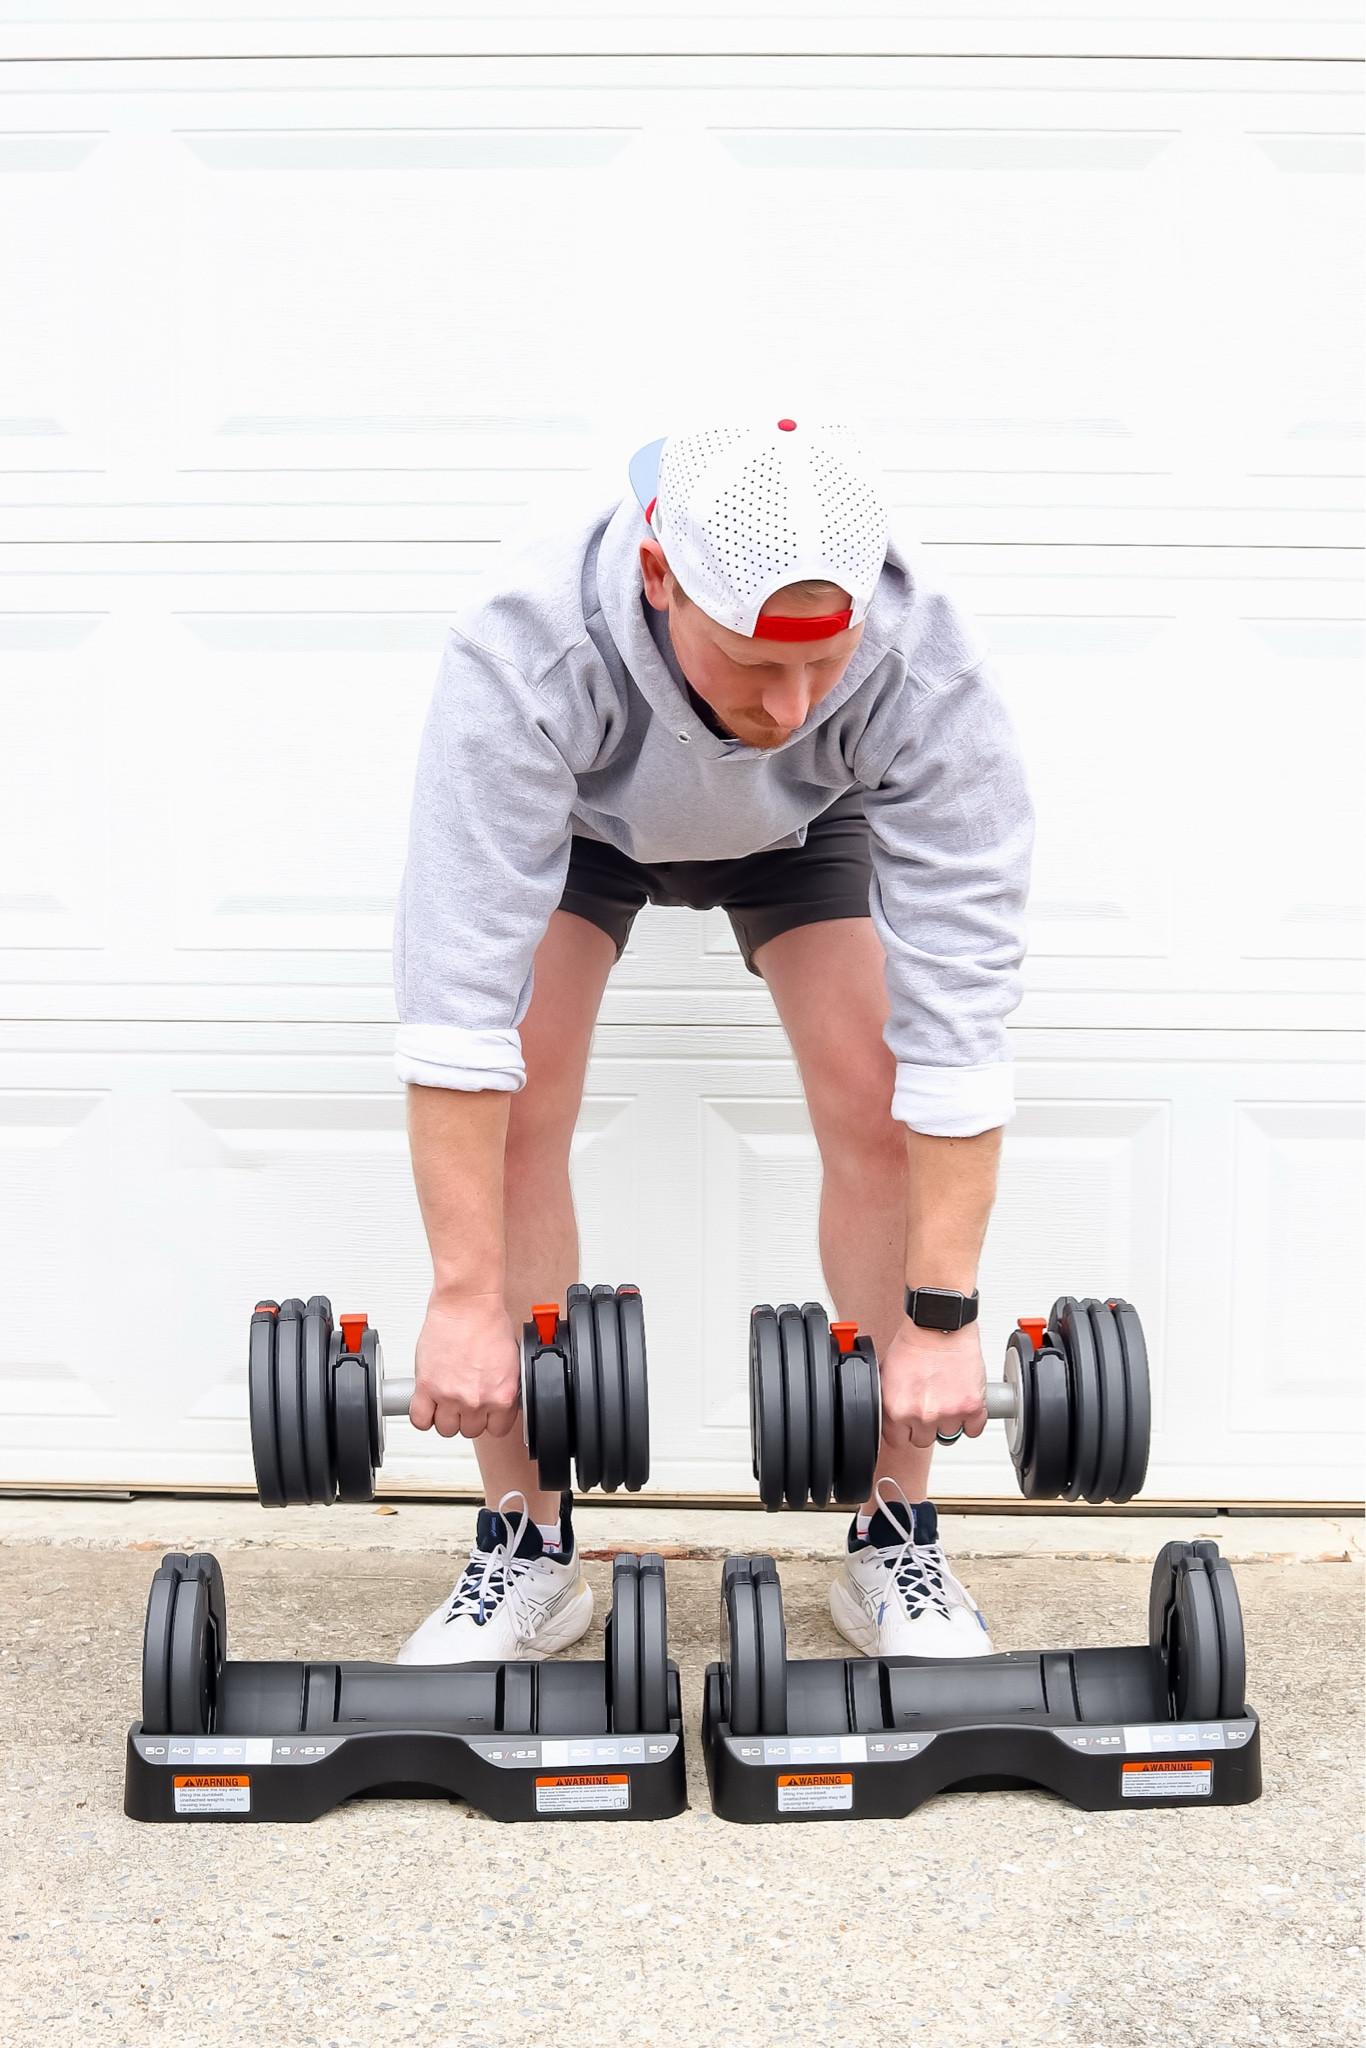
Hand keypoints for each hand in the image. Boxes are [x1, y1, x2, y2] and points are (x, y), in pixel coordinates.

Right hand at [409, 1290, 521, 1440]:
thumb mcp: (510, 1361)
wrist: (467, 1304)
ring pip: (445, 1429)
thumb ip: (503, 1387)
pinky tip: (427, 1404)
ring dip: (445, 1417)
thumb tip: (499, 1401)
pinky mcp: (426, 1387)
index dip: (489, 1420)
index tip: (485, 1413)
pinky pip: (420, 1420)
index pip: (497, 1429)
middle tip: (464, 1399)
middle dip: (467, 1417)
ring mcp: (450, 1396)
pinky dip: (422, 1416)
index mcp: (502, 1395)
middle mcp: (476, 1399)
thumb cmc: (487, 1322)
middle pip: (470, 1431)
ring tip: (445, 1400)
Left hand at [879, 1319, 988, 1451]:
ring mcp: (948, 1413)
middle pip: (923, 1441)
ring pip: (949, 1435)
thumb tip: (891, 1416)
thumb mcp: (888, 1374)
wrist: (940, 1323)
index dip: (905, 1430)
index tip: (910, 1424)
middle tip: (931, 1406)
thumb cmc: (915, 1341)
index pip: (898, 1441)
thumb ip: (891, 1400)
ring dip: (950, 1421)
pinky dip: (972, 1421)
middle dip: (926, 1426)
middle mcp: (921, 1415)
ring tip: (948, 1399)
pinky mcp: (971, 1407)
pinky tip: (965, 1406)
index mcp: (896, 1409)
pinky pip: (973, 1430)